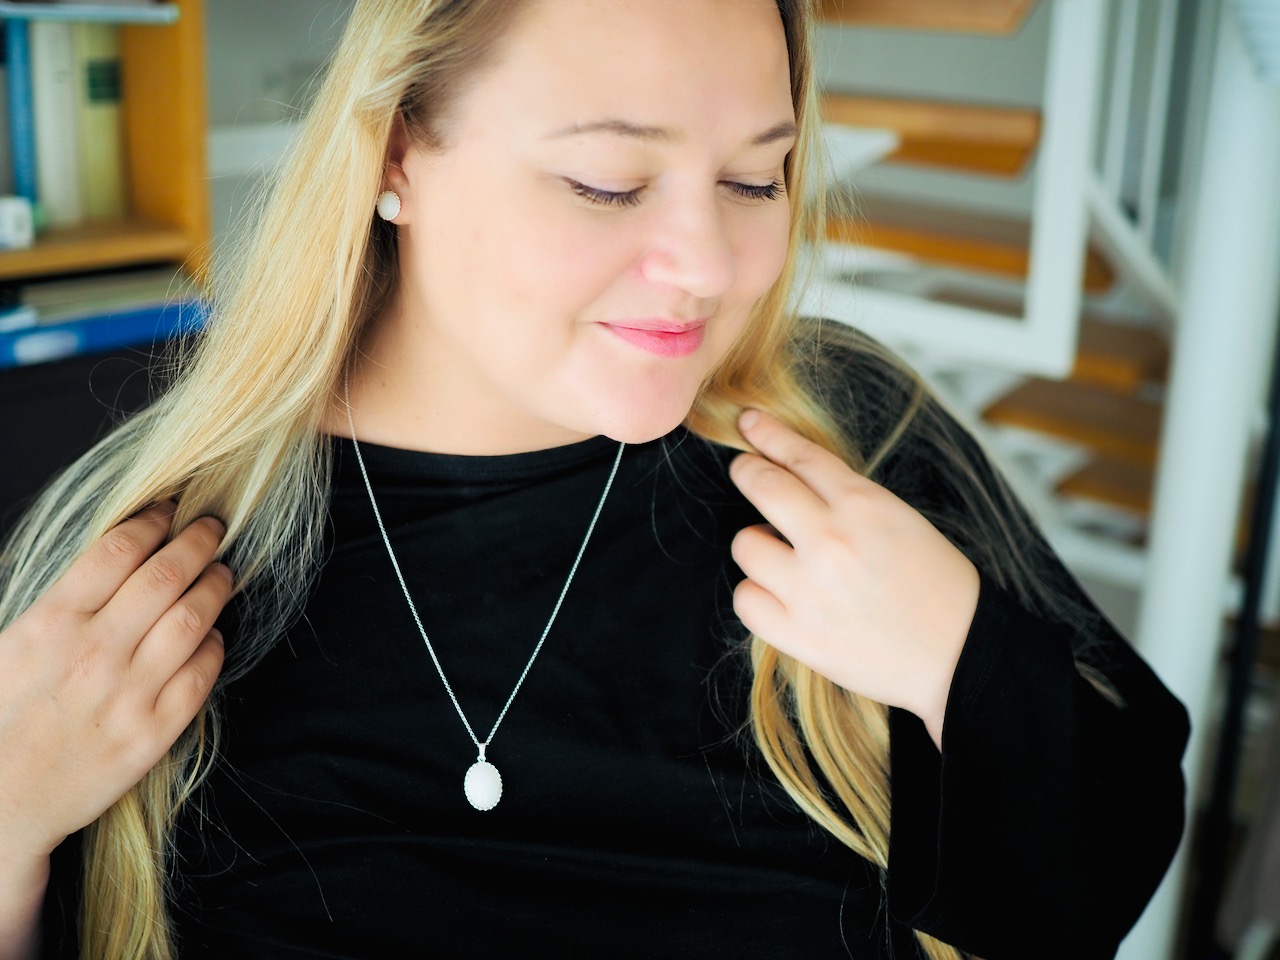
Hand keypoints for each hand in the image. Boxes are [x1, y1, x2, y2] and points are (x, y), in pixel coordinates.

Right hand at [0, 503, 229, 862]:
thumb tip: (117, 557)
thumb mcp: (11, 645)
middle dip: (197, 542)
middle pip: (166, 575)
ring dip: (215, 587)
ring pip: (193, 619)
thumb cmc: (2, 717)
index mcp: (51, 624)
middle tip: (211, 528)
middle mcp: (95, 653)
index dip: (151, 522)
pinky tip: (211, 632)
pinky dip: (214, 644)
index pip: (117, 551)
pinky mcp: (153, 733)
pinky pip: (201, 674)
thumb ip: (63, 602)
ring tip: (222, 573)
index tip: (168, 511)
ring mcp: (129, 694)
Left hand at [728, 410, 978, 745]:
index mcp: (865, 506)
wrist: (962, 655)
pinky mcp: (798, 635)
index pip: (801, 455)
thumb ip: (848, 500)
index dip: (768, 435)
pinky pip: (745, 600)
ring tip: (785, 560)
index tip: (749, 422)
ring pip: (745, 544)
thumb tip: (792, 479)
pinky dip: (757, 596)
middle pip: (761, 485)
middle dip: (748, 471)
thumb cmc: (937, 587)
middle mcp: (832, 541)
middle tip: (747, 472)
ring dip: (759, 546)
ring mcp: (810, 590)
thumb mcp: (902, 520)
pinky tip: (780, 597)